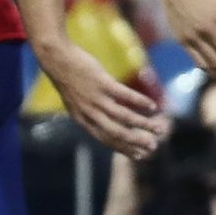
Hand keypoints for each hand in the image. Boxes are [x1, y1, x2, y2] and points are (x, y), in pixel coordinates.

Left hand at [37, 39, 168, 159]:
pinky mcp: (102, 82)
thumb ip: (89, 112)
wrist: (56, 59)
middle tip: (153, 147)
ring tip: (159, 128)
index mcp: (83, 120)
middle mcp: (89, 113)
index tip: (139, 155)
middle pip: (117, 133)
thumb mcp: (75, 101)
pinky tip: (152, 106)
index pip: (106, 140)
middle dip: (136, 141)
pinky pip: (125, 95)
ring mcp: (96, 98)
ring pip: (123, 117)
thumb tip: (105, 118)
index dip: (124, 148)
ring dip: (143, 124)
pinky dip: (140, 102)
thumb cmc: (68, 77)